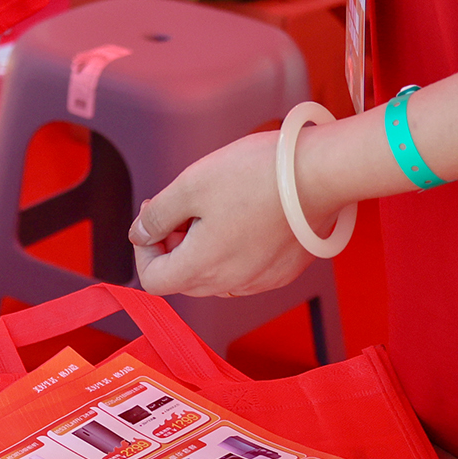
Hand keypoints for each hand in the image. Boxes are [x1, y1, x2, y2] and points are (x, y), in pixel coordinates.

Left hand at [128, 129, 317, 299]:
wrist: (318, 174)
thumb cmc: (255, 175)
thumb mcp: (190, 184)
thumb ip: (157, 215)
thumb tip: (139, 234)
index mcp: (204, 267)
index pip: (153, 281)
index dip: (144, 249)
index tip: (155, 217)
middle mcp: (232, 284)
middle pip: (183, 279)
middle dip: (173, 245)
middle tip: (183, 206)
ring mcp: (261, 281)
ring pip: (214, 275)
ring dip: (202, 247)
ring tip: (215, 206)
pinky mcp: (283, 271)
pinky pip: (244, 270)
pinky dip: (232, 249)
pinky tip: (242, 213)